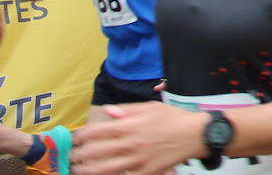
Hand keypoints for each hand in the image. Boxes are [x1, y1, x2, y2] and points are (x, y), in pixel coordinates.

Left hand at [72, 102, 204, 174]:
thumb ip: (127, 110)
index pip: (97, 131)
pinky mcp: (145, 172)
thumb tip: (108, 111)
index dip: (82, 136)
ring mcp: (137, 160)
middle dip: (80, 155)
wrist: (195, 135)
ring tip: (78, 170)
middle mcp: (130, 143)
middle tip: (72, 156)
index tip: (76, 138)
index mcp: (130, 126)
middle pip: (96, 152)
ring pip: (104, 169)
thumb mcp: (151, 107)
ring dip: (88, 170)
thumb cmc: (174, 118)